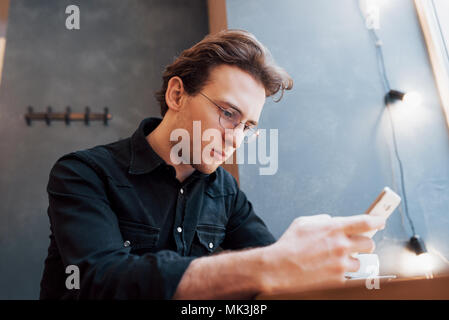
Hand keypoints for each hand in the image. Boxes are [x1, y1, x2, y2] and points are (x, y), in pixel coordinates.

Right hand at [259, 214, 385, 294]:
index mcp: (334, 228)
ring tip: (337, 259)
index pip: (366, 222)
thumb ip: (322, 219)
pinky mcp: (338, 279)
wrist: (279, 268)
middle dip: (364, 243)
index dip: (377, 220)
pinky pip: (349, 275)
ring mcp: (341, 263)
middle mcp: (341, 245)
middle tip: (356, 243)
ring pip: (361, 261)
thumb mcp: (303, 222)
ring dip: (352, 259)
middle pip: (369, 243)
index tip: (380, 221)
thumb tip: (332, 220)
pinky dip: (342, 272)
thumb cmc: (289, 245)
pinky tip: (329, 269)